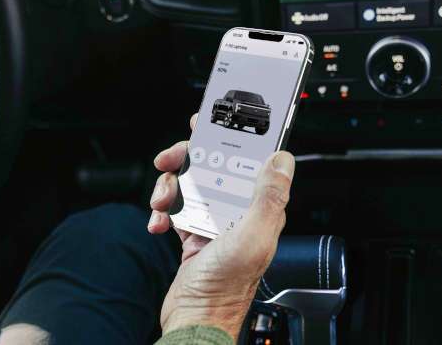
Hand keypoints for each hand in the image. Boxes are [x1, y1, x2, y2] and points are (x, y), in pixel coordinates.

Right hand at [148, 113, 295, 339]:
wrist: (195, 320)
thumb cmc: (226, 288)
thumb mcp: (252, 238)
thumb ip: (268, 198)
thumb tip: (282, 160)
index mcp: (258, 208)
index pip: (249, 160)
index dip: (231, 137)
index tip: (209, 122)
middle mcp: (238, 212)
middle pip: (212, 166)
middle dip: (188, 158)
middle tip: (170, 160)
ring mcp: (214, 221)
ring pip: (190, 183)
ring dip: (170, 186)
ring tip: (162, 202)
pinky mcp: (193, 233)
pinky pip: (175, 208)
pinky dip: (162, 211)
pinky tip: (158, 223)